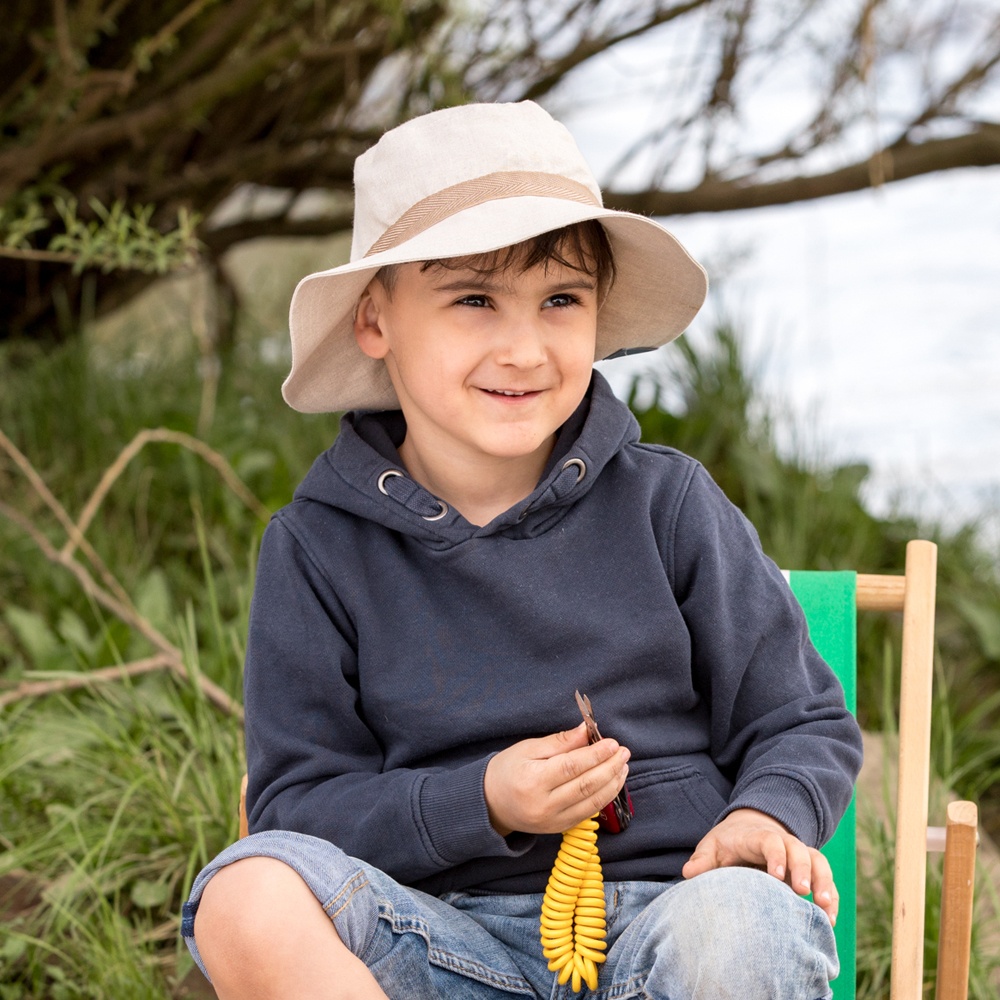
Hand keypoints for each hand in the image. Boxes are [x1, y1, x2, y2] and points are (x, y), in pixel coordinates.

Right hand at [484, 723, 629, 836]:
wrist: (491, 803)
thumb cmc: (507, 770)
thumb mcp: (528, 748)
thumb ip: (560, 742)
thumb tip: (586, 730)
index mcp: (533, 781)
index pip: (572, 767)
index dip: (596, 754)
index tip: (612, 743)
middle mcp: (544, 805)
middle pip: (586, 785)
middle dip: (610, 767)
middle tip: (623, 752)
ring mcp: (553, 820)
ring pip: (592, 802)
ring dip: (613, 783)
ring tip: (623, 766)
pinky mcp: (560, 828)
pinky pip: (588, 813)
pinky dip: (604, 797)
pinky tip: (612, 782)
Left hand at [681, 808, 838, 925]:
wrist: (749, 828)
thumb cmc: (729, 842)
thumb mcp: (713, 846)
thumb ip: (702, 859)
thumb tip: (688, 873)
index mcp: (759, 836)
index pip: (771, 841)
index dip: (776, 856)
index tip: (777, 876)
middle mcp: (785, 843)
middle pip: (800, 851)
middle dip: (805, 871)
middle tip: (805, 893)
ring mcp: (800, 855)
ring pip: (819, 863)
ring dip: (824, 884)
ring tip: (825, 909)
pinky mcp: (810, 870)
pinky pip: (826, 879)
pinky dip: (831, 896)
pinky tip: (829, 919)